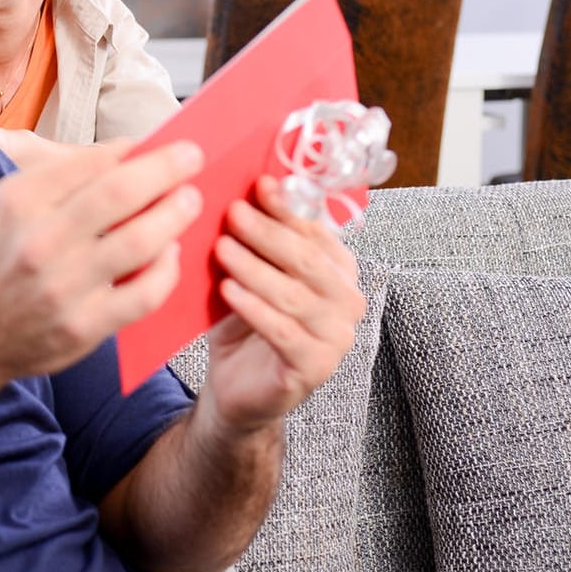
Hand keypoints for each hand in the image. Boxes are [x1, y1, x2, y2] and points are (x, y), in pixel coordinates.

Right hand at [0, 140, 204, 387]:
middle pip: (120, 193)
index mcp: (17, 203)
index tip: (164, 142)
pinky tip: (170, 254)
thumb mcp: (0, 207)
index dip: (135, 150)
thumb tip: (124, 153)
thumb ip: (56, 179)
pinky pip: (143, 294)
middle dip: (166, 169)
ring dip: (175, 215)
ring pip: (140, 242)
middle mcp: (38, 242)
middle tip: (192, 157)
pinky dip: (166, 270)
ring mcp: (62, 288)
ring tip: (191, 200)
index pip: (91, 163)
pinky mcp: (83, 327)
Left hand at [199, 175, 365, 433]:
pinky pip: (283, 332)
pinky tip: (227, 291)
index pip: (318, 234)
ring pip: (295, 296)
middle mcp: (348, 303)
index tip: (258, 186)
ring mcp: (336, 339)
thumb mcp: (252, 273)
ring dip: (255, 269)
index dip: (288, 209)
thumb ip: (259, 239)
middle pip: (309, 261)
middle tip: (233, 213)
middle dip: (268, 234)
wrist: (236, 385)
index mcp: (340, 273)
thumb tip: (248, 189)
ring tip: (222, 249)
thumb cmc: (245, 322)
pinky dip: (253, 308)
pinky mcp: (315, 369)